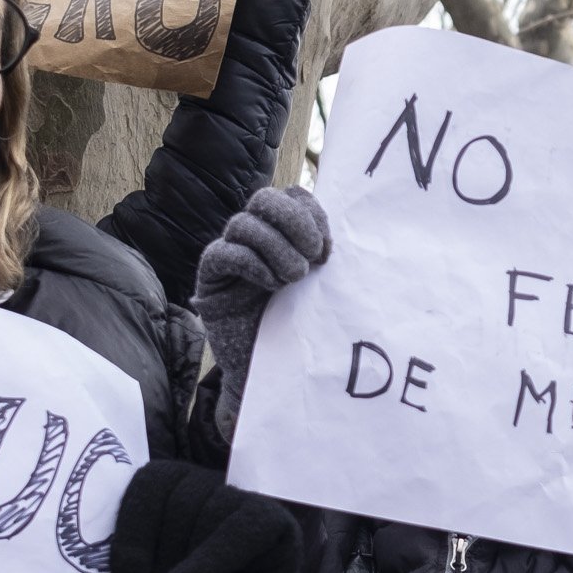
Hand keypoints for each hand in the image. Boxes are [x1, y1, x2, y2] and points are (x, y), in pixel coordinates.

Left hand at [108, 460, 300, 572]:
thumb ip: (127, 555)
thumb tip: (113, 555)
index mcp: (169, 488)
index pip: (152, 481)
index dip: (134, 523)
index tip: (125, 572)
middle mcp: (207, 486)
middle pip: (179, 502)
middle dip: (159, 560)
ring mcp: (243, 502)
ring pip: (207, 520)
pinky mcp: (274, 524)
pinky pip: (238, 533)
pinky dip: (207, 563)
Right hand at [191, 186, 329, 437]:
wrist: (272, 375)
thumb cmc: (304, 331)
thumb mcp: (325, 289)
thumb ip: (330, 259)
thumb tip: (362, 232)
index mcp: (283, 234)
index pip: (294, 197)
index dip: (313, 215)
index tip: (328, 251)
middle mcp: (254, 239)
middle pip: (265, 198)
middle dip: (294, 222)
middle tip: (312, 256)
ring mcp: (229, 255)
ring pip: (243, 223)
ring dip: (276, 247)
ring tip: (294, 278)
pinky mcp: (210, 279)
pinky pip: (222, 252)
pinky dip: (252, 263)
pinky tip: (271, 285)